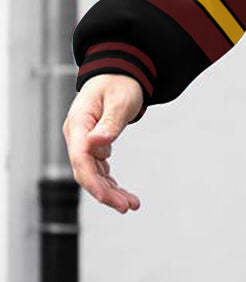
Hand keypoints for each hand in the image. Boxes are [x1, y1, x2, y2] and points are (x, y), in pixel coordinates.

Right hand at [63, 76, 143, 213]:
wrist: (119, 74)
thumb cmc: (119, 84)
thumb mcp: (119, 100)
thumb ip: (109, 123)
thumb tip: (95, 144)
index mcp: (78, 125)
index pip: (81, 159)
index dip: (94, 182)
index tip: (110, 198)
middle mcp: (77, 137)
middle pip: (85, 172)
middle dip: (105, 193)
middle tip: (128, 207)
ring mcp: (84, 143)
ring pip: (93, 175)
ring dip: (110, 192)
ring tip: (132, 205)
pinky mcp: (93, 147)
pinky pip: (100, 170)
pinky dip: (111, 183)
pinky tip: (125, 195)